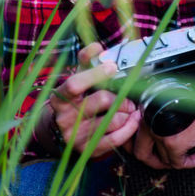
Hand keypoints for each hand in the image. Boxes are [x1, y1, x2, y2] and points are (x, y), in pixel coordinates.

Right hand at [48, 43, 140, 157]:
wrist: (62, 131)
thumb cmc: (75, 100)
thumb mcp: (77, 80)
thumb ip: (86, 62)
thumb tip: (96, 46)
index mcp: (60, 98)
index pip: (74, 84)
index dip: (95, 74)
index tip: (112, 66)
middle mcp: (65, 118)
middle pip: (100, 101)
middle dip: (120, 96)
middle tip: (129, 95)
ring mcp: (76, 136)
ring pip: (111, 120)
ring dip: (127, 112)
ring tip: (132, 107)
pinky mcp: (87, 149)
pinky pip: (115, 139)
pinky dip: (130, 127)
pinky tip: (134, 119)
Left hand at [128, 105, 194, 169]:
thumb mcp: (177, 102)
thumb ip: (164, 117)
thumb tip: (163, 136)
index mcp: (147, 108)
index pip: (137, 135)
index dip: (147, 147)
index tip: (159, 152)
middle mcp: (148, 119)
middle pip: (141, 152)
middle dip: (155, 162)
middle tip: (170, 162)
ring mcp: (159, 132)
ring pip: (162, 159)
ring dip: (177, 162)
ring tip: (190, 159)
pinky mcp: (174, 142)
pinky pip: (177, 162)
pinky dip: (188, 164)